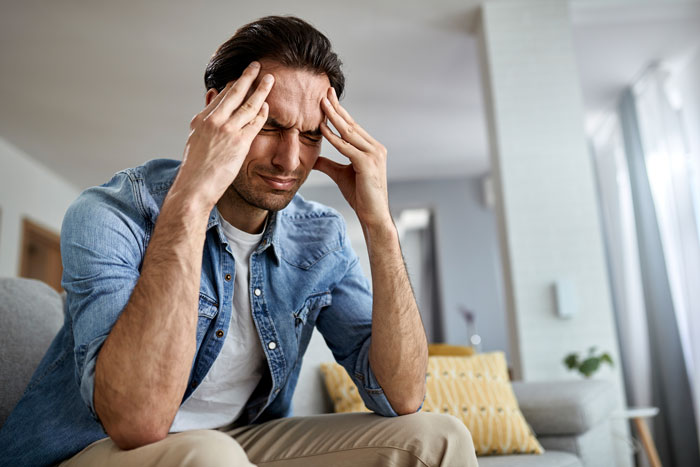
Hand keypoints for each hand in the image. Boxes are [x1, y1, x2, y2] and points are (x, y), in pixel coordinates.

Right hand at [175, 62, 273, 208]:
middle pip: (234, 93)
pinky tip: (268, 105)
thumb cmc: (196, 168)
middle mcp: (214, 120)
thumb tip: (213, 95)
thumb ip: (206, 117)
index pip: (221, 96)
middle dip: (247, 77)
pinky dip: (263, 112)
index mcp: (201, 119)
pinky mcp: (239, 143)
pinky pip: (255, 123)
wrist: (194, 187)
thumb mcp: (195, 139)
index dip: (234, 85)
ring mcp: (227, 130)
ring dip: (260, 90)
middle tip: (257, 66)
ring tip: (270, 79)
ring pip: (248, 104)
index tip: (243, 77)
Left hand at [315, 87, 391, 229]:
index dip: (339, 112)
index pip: (353, 126)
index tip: (328, 98)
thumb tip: (314, 158)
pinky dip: (333, 137)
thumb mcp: (340, 175)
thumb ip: (328, 164)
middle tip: (325, 91)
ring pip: (349, 132)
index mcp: (372, 148)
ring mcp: (373, 154)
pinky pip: (346, 147)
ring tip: (321, 102)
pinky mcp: (367, 163)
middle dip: (337, 108)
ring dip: (334, 116)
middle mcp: (375, 148)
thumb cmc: (360, 196)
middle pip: (351, 124)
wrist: (373, 215)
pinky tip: (322, 128)